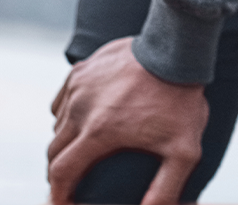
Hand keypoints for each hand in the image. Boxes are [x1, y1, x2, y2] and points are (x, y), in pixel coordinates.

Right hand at [47, 37, 207, 204]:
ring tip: (80, 154)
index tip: (64, 204)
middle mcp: (80, 109)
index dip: (58, 195)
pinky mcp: (82, 70)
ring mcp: (78, 86)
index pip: (61, 173)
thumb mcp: (183, 151)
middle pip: (54, 151)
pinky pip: (61, 100)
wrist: (176, 49)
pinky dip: (65, 116)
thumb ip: (166, 188)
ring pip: (57, 125)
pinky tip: (81, 121)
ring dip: (64, 144)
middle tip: (72, 184)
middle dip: (59, 173)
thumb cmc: (182, 100)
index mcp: (98, 132)